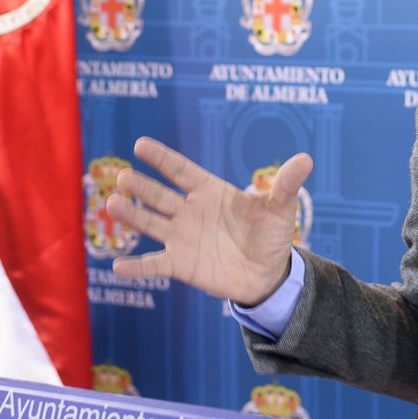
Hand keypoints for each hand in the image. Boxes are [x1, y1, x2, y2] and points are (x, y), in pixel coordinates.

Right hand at [105, 136, 312, 306]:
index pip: (181, 170)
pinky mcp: (181, 265)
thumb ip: (285, 185)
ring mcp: (182, 238)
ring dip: (132, 215)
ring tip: (111, 204)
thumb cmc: (270, 235)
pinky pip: (155, 265)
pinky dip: (137, 267)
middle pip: (159, 195)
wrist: (268, 274)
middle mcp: (189, 211)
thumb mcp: (280, 209)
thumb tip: (306, 159)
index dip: (162, 158)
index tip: (140, 144)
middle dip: (140, 186)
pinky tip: (117, 267)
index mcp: (209, 191)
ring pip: (151, 224)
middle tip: (122, 176)